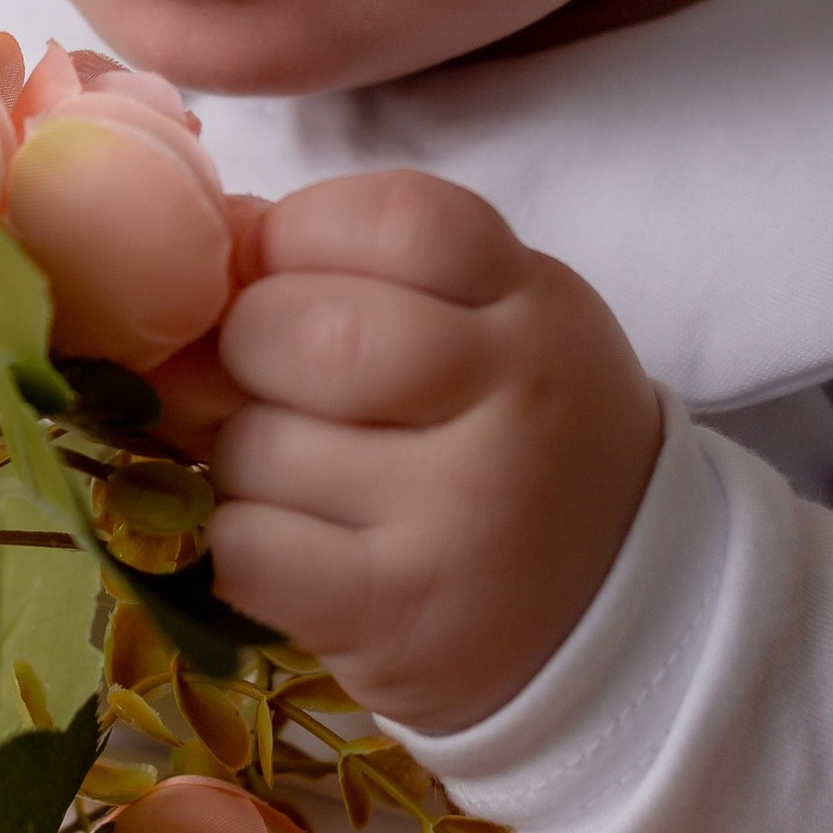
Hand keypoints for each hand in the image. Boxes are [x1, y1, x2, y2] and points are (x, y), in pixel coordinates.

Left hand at [206, 171, 659, 734]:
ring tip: (303, 476)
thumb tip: (216, 239)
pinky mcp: (402, 615)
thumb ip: (367, 267)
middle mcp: (515, 401)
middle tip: (269, 378)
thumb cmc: (514, 433)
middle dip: (248, 345)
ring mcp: (461, 516)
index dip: (299, 232)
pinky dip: (243, 542)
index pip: (397, 218)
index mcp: (535, 304)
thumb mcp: (488, 318)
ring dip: (241, 456)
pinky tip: (298, 545)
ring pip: (257, 445)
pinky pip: (247, 547)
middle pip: (307, 330)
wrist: (617, 614)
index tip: (281, 269)